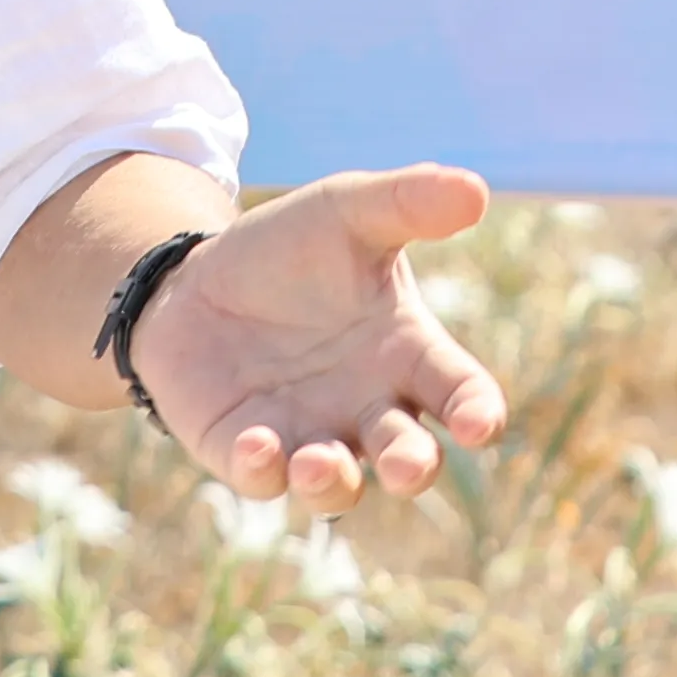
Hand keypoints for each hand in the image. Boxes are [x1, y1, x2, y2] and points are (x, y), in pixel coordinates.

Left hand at [130, 164, 507, 511]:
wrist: (195, 278)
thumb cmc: (290, 250)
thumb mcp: (345, 210)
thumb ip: (406, 200)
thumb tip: (474, 190)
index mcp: (408, 356)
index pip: (462, 394)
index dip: (478, 413)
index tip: (480, 424)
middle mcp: (368, 408)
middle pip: (409, 457)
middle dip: (412, 467)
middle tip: (406, 466)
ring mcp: (309, 435)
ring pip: (338, 486)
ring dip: (334, 482)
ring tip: (320, 463)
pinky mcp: (244, 449)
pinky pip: (261, 478)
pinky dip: (262, 470)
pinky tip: (256, 445)